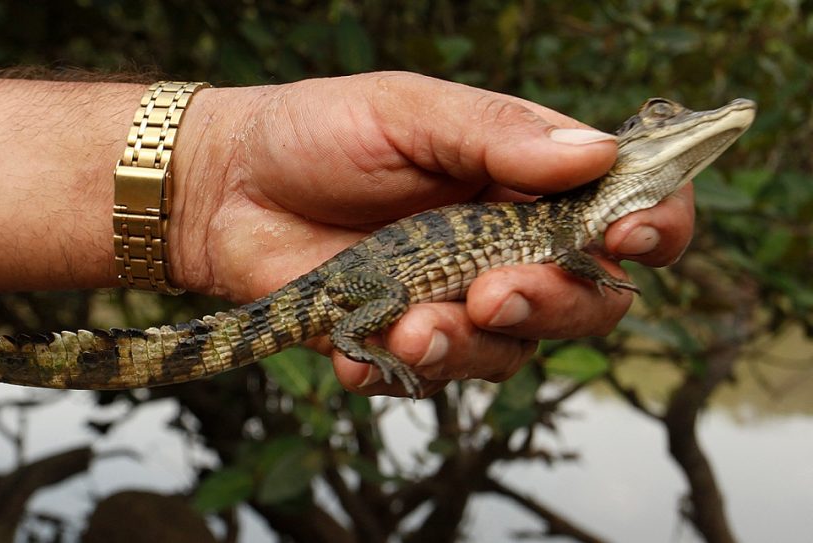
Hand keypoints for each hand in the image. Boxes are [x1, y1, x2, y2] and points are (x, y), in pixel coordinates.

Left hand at [168, 73, 693, 396]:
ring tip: (413, 324)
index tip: (629, 235)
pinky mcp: (403, 340)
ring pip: (511, 351)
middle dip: (555, 303)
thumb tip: (599, 154)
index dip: (652, 226)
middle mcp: (506, 246)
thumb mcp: (407, 113)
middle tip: (497, 289)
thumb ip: (496, 135)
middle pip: (586, 300)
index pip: (624, 206)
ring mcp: (456, 300)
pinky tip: (357, 351)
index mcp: (524, 179)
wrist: (226, 186)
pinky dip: (400, 371)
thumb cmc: (316, 131)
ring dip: (472, 347)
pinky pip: (430, 377)